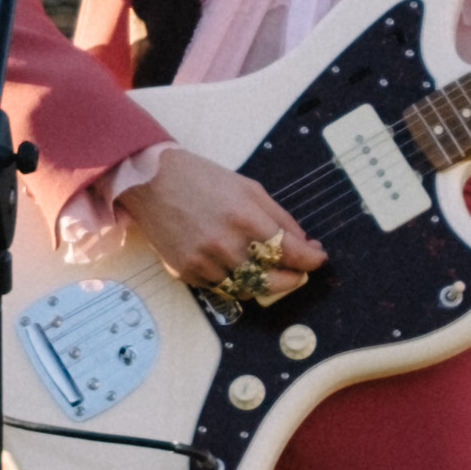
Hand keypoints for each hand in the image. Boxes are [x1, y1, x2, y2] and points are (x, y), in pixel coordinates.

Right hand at [114, 145, 317, 298]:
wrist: (153, 182)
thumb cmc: (202, 179)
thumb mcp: (249, 188)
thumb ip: (279, 217)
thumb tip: (303, 242)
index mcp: (245, 218)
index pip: (290, 252)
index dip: (311, 259)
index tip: (317, 258)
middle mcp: (225, 245)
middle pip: (272, 281)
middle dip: (292, 279)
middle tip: (298, 271)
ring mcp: (203, 262)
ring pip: (247, 289)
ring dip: (264, 282)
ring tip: (266, 268)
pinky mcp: (186, 273)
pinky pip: (220, 288)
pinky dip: (235, 282)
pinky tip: (236, 265)